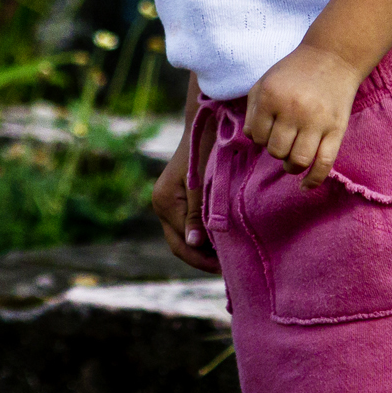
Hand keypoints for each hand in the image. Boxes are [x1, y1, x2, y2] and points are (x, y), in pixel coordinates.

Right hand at [152, 126, 220, 272]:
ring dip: (204, 249)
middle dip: (202, 259)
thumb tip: (193, 244)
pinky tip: (223, 238)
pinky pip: (188, 225)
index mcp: (165, 202)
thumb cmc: (207, 150)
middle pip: (179, 245)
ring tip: (229, 256)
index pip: (182, 245)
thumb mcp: (204, 183)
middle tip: (229, 268)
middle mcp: (161, 204)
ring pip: (184, 237)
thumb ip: (197, 214)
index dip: (203, 260)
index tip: (227, 267)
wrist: (206, 123)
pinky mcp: (178, 197)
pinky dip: (204, 235)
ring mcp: (168, 201)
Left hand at [243, 43, 364, 187]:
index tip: (268, 130)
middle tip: (282, 140)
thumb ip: (252, 109)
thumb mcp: (265, 82)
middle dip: (275, 150)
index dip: (260, 137)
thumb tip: (251, 139)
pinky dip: (314, 180)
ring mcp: (317, 122)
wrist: (333, 58)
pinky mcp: (337, 130)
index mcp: (271, 97)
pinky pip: (324, 163)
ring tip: (291, 159)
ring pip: (298, 161)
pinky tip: (306, 186)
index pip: (256, 136)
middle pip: (276, 150)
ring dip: (290, 165)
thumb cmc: (294, 72)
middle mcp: (293, 110)